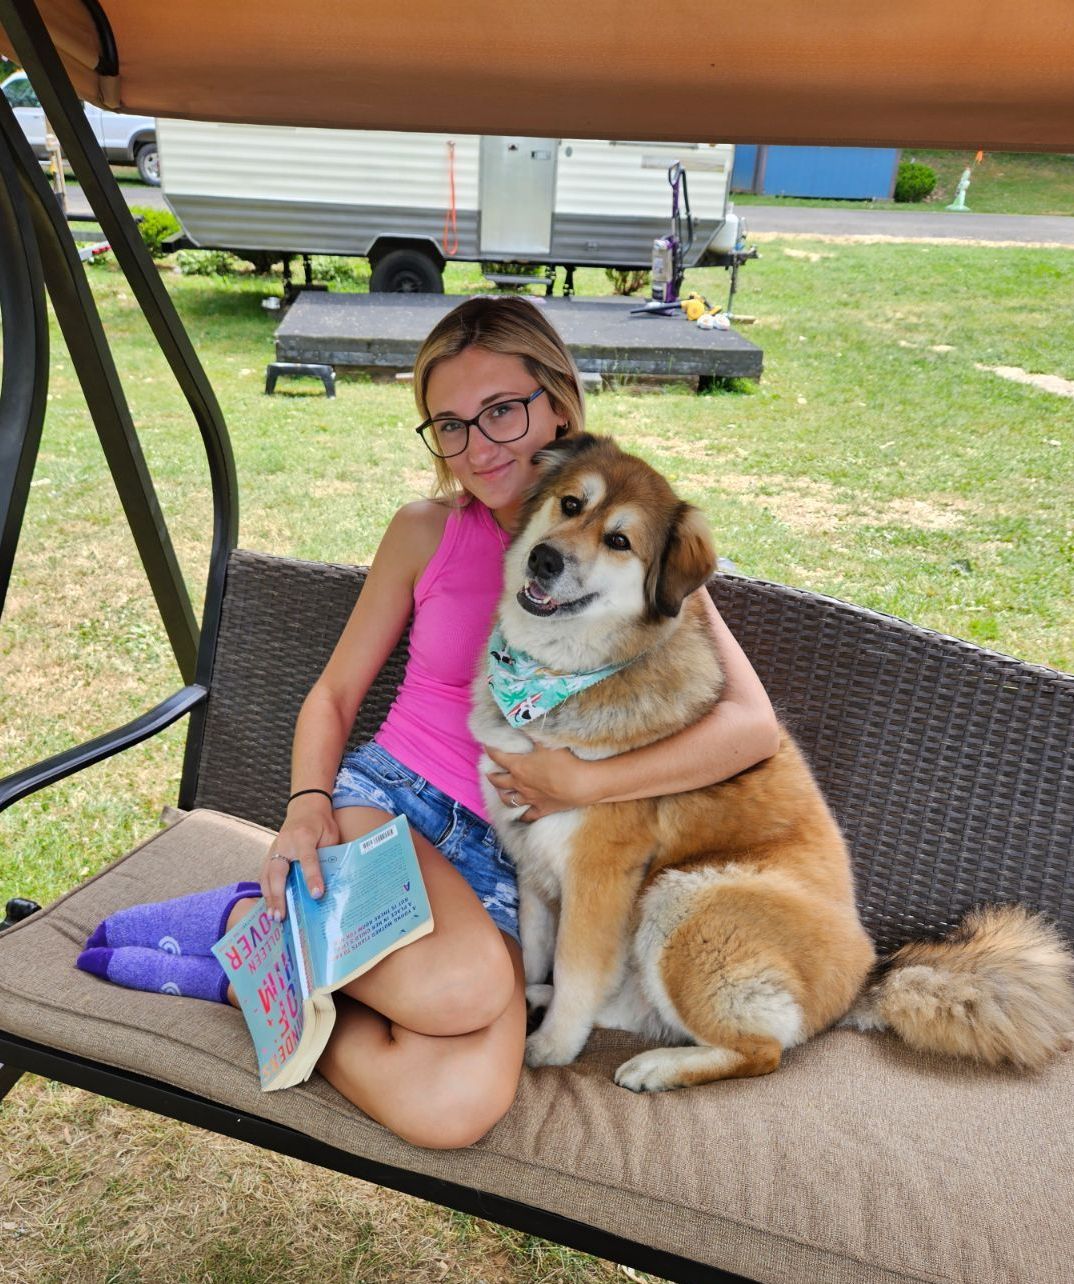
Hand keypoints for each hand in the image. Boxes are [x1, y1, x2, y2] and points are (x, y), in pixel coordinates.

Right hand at [261, 796, 339, 919]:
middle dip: (278, 895)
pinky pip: (264, 874)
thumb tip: (331, 881)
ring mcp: (274, 848)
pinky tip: (270, 905)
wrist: (305, 806)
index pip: (308, 860)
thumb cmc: (321, 823)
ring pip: (266, 875)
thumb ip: (329, 855)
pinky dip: (266, 891)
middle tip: (281, 916)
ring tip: (273, 916)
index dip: (312, 878)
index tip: (317, 895)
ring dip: (269, 897)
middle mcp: (285, 843)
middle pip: (278, 871)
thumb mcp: (331, 835)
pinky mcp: (270, 853)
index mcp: (304, 836)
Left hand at [484, 744, 591, 820]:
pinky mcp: (542, 809)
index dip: (490, 750)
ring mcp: (530, 799)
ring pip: (509, 800)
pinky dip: (522, 815)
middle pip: (499, 782)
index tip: (486, 745)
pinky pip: (527, 816)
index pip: (498, 757)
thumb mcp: (547, 742)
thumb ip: (533, 734)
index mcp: (519, 766)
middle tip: (489, 772)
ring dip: (503, 795)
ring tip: (501, 792)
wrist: (581, 784)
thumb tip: (524, 722)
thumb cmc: (564, 761)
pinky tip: (520, 814)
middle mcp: (520, 784)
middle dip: (492, 776)